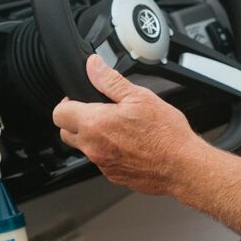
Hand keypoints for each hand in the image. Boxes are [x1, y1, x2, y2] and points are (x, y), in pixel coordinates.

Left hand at [53, 54, 201, 194]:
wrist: (182, 166)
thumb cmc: (165, 134)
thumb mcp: (139, 96)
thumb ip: (110, 80)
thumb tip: (93, 65)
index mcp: (95, 124)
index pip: (59, 113)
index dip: (67, 102)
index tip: (79, 98)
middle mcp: (93, 147)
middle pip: (65, 133)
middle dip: (75, 120)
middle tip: (96, 111)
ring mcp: (102, 164)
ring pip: (84, 147)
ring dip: (92, 136)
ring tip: (118, 127)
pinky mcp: (113, 175)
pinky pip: (101, 160)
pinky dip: (108, 150)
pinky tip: (128, 143)